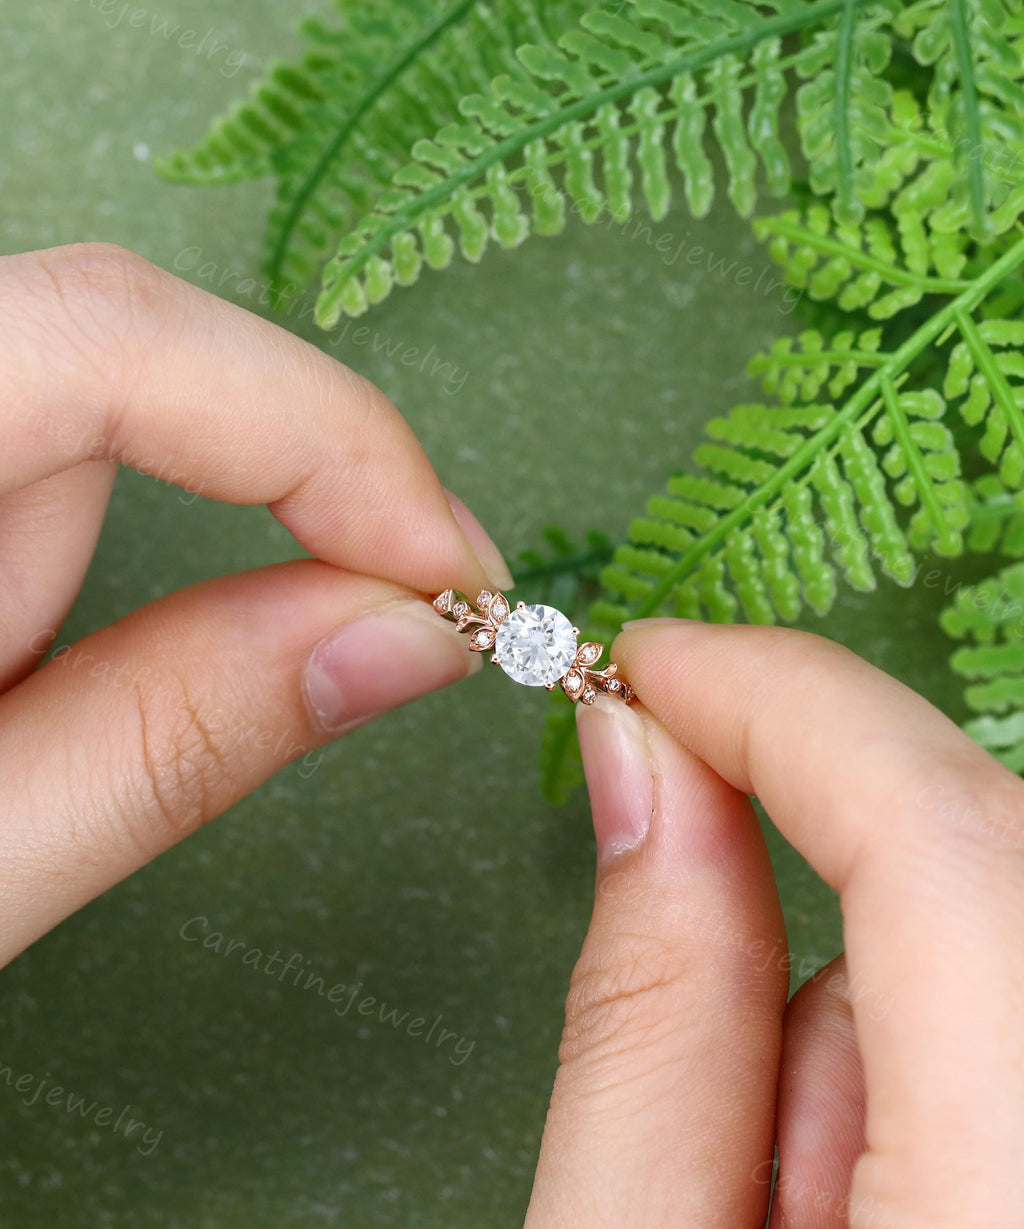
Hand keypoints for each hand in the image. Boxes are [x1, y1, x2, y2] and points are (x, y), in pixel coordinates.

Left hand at [0, 242, 511, 968]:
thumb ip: (172, 735)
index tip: (444, 565)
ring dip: (249, 487)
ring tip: (352, 609)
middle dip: (314, 459)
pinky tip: (232, 588)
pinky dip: (187, 491)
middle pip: (131, 343)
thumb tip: (403, 638)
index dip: (313, 429)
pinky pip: (78, 422)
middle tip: (442, 593)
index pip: (104, 342)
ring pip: (116, 385)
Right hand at [525, 621, 1023, 1227]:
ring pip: (998, 947)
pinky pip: (1020, 1016)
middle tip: (685, 956)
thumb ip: (647, 1017)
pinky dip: (928, 1071)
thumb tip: (644, 769)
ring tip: (786, 1202)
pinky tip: (865, 1203)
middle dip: (807, 876)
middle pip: (983, 874)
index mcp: (1010, 1205)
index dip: (788, 707)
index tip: (660, 665)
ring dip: (859, 1028)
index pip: (943, 843)